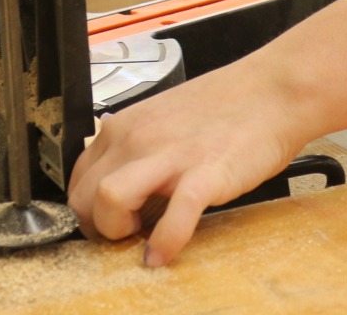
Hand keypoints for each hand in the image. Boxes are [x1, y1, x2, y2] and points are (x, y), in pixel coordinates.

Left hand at [67, 63, 305, 267]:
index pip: (78, 178)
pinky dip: (164, 244)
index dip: (87, 208)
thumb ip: (136, 148)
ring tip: (139, 238)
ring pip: (108, 200)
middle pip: (83, 196)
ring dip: (116, 232)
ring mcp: (168, 156)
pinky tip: (165, 254)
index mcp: (124, 126)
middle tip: (123, 236)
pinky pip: (172, 218)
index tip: (104, 222)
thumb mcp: (160, 121)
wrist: (268, 92)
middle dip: (96, 227)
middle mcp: (137, 138)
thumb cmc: (221, 108)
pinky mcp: (204, 174)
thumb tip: (121, 187)